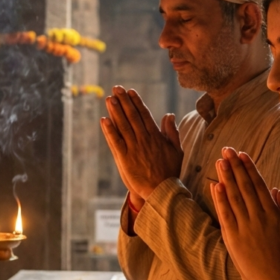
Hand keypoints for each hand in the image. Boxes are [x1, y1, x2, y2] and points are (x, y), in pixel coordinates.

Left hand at [100, 87, 183, 201]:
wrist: (162, 191)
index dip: (136, 102)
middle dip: (123, 101)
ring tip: (109, 98)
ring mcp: (133, 148)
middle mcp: (144, 139)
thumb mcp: (176, 150)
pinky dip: (109, 130)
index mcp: (155, 136)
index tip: (130, 91)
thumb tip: (169, 114)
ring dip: (115, 111)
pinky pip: (115, 141)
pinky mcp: (124, 159)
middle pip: (132, 116)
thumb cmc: (170, 171)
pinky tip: (103, 120)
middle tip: (116, 88)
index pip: (144, 114)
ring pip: (123, 126)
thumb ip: (172, 131)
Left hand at [210, 147, 279, 279]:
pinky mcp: (235, 238)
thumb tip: (277, 190)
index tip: (242, 154)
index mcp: (273, 213)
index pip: (259, 184)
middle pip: (245, 186)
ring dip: (227, 177)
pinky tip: (216, 186)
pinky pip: (226, 215)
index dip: (249, 168)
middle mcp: (259, 216)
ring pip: (235, 197)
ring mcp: (246, 227)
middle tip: (227, 150)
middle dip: (235, 166)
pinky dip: (220, 199)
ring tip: (220, 161)